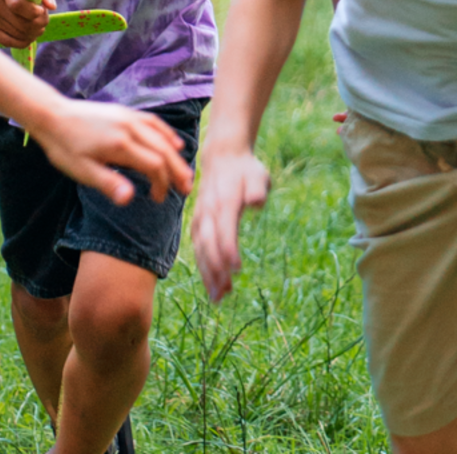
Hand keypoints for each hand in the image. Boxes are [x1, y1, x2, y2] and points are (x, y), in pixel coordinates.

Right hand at [0, 0, 54, 48]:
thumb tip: (52, 6)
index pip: (17, 5)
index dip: (34, 12)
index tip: (42, 9)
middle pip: (21, 24)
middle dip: (40, 24)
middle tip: (44, 19)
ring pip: (18, 35)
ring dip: (34, 33)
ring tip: (38, 25)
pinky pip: (8, 42)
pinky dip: (23, 41)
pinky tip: (29, 35)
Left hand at [23, 99, 191, 207]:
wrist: (51, 115)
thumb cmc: (65, 147)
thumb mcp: (82, 171)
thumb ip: (108, 183)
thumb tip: (130, 199)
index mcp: (120, 146)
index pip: (154, 166)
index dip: (162, 184)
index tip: (158, 199)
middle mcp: (130, 128)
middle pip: (164, 151)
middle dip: (177, 171)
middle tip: (187, 189)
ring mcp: (128, 117)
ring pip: (161, 136)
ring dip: (175, 155)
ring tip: (184, 172)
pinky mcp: (125, 112)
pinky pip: (153, 122)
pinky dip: (167, 133)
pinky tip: (173, 143)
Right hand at [191, 140, 269, 302]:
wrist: (223, 158)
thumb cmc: (245, 170)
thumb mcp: (258, 174)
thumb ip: (258, 188)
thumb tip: (257, 202)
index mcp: (224, 201)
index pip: (224, 229)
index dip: (228, 250)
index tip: (237, 270)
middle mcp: (208, 212)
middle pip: (208, 244)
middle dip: (215, 270)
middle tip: (225, 294)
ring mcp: (200, 218)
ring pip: (200, 250)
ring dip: (207, 274)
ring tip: (218, 298)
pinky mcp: (198, 224)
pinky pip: (198, 249)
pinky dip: (203, 268)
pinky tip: (212, 285)